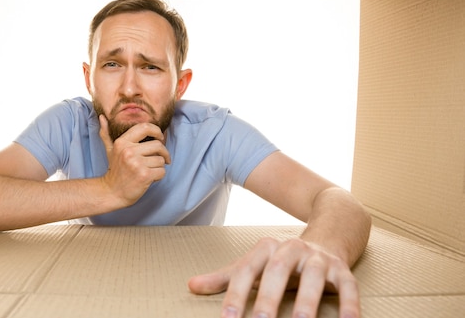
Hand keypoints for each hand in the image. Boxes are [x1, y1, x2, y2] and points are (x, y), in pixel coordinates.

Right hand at [98, 115, 170, 205]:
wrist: (112, 192)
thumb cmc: (115, 170)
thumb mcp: (110, 150)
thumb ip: (106, 133)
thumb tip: (102, 117)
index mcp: (122, 142)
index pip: (145, 127)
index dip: (157, 131)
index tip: (160, 138)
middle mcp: (129, 151)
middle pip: (158, 145)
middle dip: (163, 153)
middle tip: (161, 159)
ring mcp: (137, 164)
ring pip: (161, 159)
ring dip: (159, 166)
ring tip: (150, 170)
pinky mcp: (144, 175)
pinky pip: (162, 171)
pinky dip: (159, 176)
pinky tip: (151, 178)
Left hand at [188, 237, 359, 317]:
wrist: (326, 237)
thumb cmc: (281, 262)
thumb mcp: (254, 266)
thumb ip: (225, 278)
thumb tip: (191, 286)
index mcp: (266, 248)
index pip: (246, 271)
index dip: (235, 295)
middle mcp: (291, 249)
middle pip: (277, 272)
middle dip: (268, 299)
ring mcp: (318, 258)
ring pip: (312, 278)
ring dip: (307, 303)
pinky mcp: (341, 269)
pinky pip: (348, 286)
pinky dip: (350, 304)